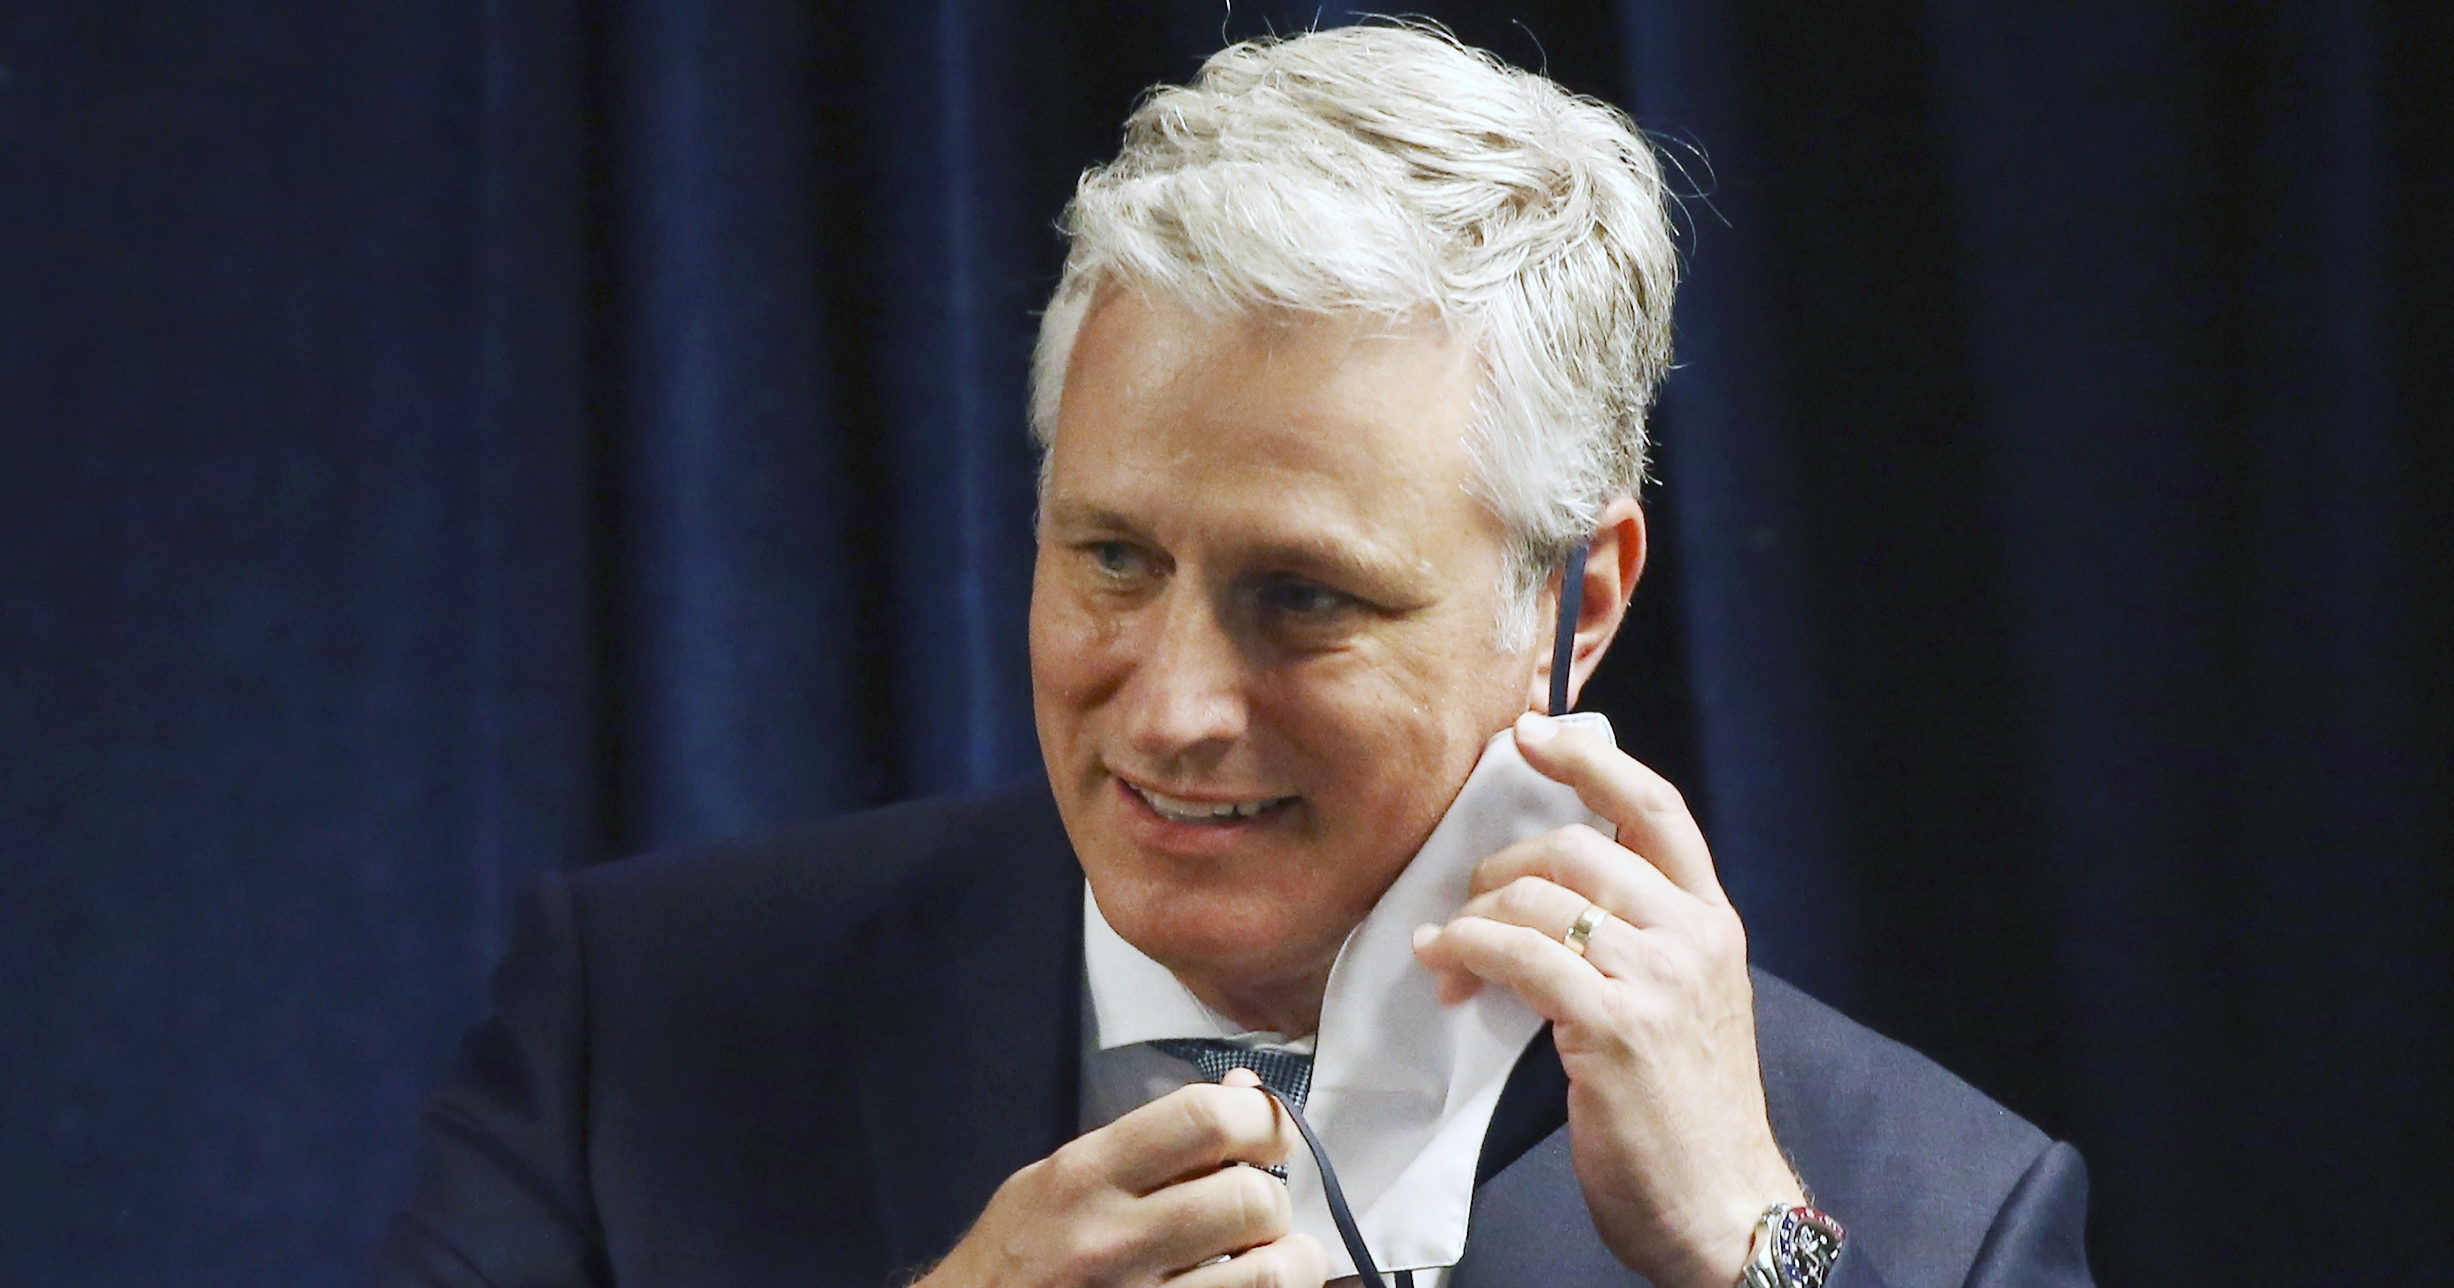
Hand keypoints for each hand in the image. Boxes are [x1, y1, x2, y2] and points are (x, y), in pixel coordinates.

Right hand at [921, 1067, 1329, 1287]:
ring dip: (1287, 1261)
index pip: (1202, 1120)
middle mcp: (1109, 1239)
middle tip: (1257, 1212)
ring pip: (1265, 1272)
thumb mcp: (1061, 1177)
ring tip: (1267, 1257)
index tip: (1272, 1133)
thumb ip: (1151, 1140)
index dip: (1262, 1118)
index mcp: (1085, 1176)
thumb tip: (1244, 1090)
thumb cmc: (1019, 1256)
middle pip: (1248, 1199)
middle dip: (1272, 1202)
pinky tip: (1244, 1286)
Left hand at [1411, 712, 1803, 1287]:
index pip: (1655, 806)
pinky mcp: (1614, 1027)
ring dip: (1473, 918)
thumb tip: (1545, 890)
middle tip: (1466, 909)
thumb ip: (1636, 938)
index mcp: (1713, 921)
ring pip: (1539, 898)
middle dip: (1499, 868)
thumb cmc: (1685, 1112)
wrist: (1720, 1208)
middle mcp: (1694, 937)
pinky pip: (1520, 956)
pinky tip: (1445, 967)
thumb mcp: (1682, 1003)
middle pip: (1576, 847)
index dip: (1588, 759)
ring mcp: (1657, 979)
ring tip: (1446, 954)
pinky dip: (1468, 951)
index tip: (1530, 734)